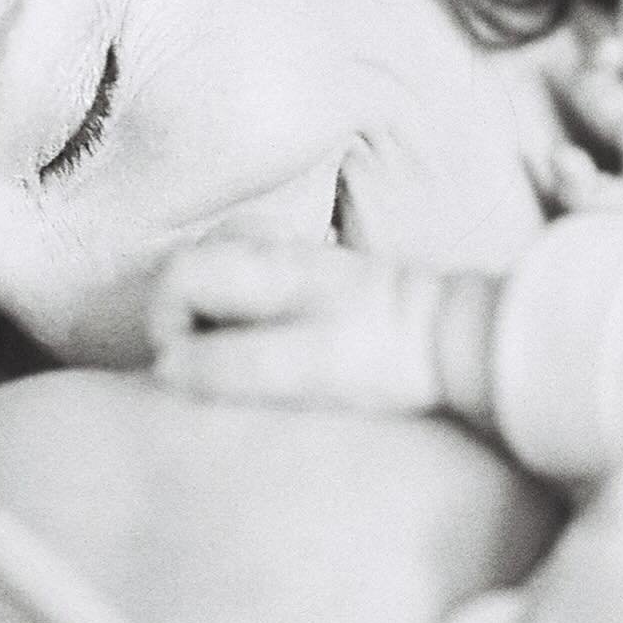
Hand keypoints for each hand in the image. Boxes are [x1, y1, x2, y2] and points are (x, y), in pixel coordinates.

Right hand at [149, 233, 499, 422]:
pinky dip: (237, 310)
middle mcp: (272, 253)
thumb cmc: (383, 353)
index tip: (184, 369)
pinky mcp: (314, 280)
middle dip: (179, 318)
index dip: (163, 322)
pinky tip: (262, 344)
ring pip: (218, 271)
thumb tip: (167, 368)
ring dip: (207, 314)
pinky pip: (249, 281)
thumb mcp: (303, 368)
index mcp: (263, 268)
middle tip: (201, 368)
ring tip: (228, 359)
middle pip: (189, 268)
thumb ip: (230, 365)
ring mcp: (294, 262)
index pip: (176, 275)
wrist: (458, 337)